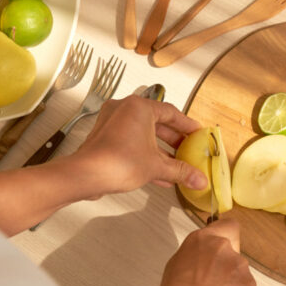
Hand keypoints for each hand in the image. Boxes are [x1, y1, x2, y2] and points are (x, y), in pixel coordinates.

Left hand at [73, 94, 206, 194]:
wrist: (86, 176)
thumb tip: (199, 178)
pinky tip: (158, 172)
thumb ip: (181, 171)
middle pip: (157, 122)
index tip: (196, 133)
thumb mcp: (157, 166)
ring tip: (175, 163)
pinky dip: (145, 153)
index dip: (187, 125)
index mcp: (139, 107)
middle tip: (187, 148)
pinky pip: (132, 141)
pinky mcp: (105, 136)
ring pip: (144, 134)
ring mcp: (112, 122)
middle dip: (174, 140)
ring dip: (160, 149)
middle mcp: (124, 109)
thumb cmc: (116, 162)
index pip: (171, 112)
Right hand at [154, 220, 256, 285]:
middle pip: (231, 253)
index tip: (222, 242)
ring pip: (238, 274)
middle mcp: (224, 248)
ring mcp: (240, 266)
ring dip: (230, 285)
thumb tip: (197, 269)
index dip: (227, 234)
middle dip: (224, 267)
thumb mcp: (173, 271)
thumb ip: (192, 261)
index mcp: (202, 241)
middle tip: (210, 285)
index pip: (227, 225)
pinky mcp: (251, 285)